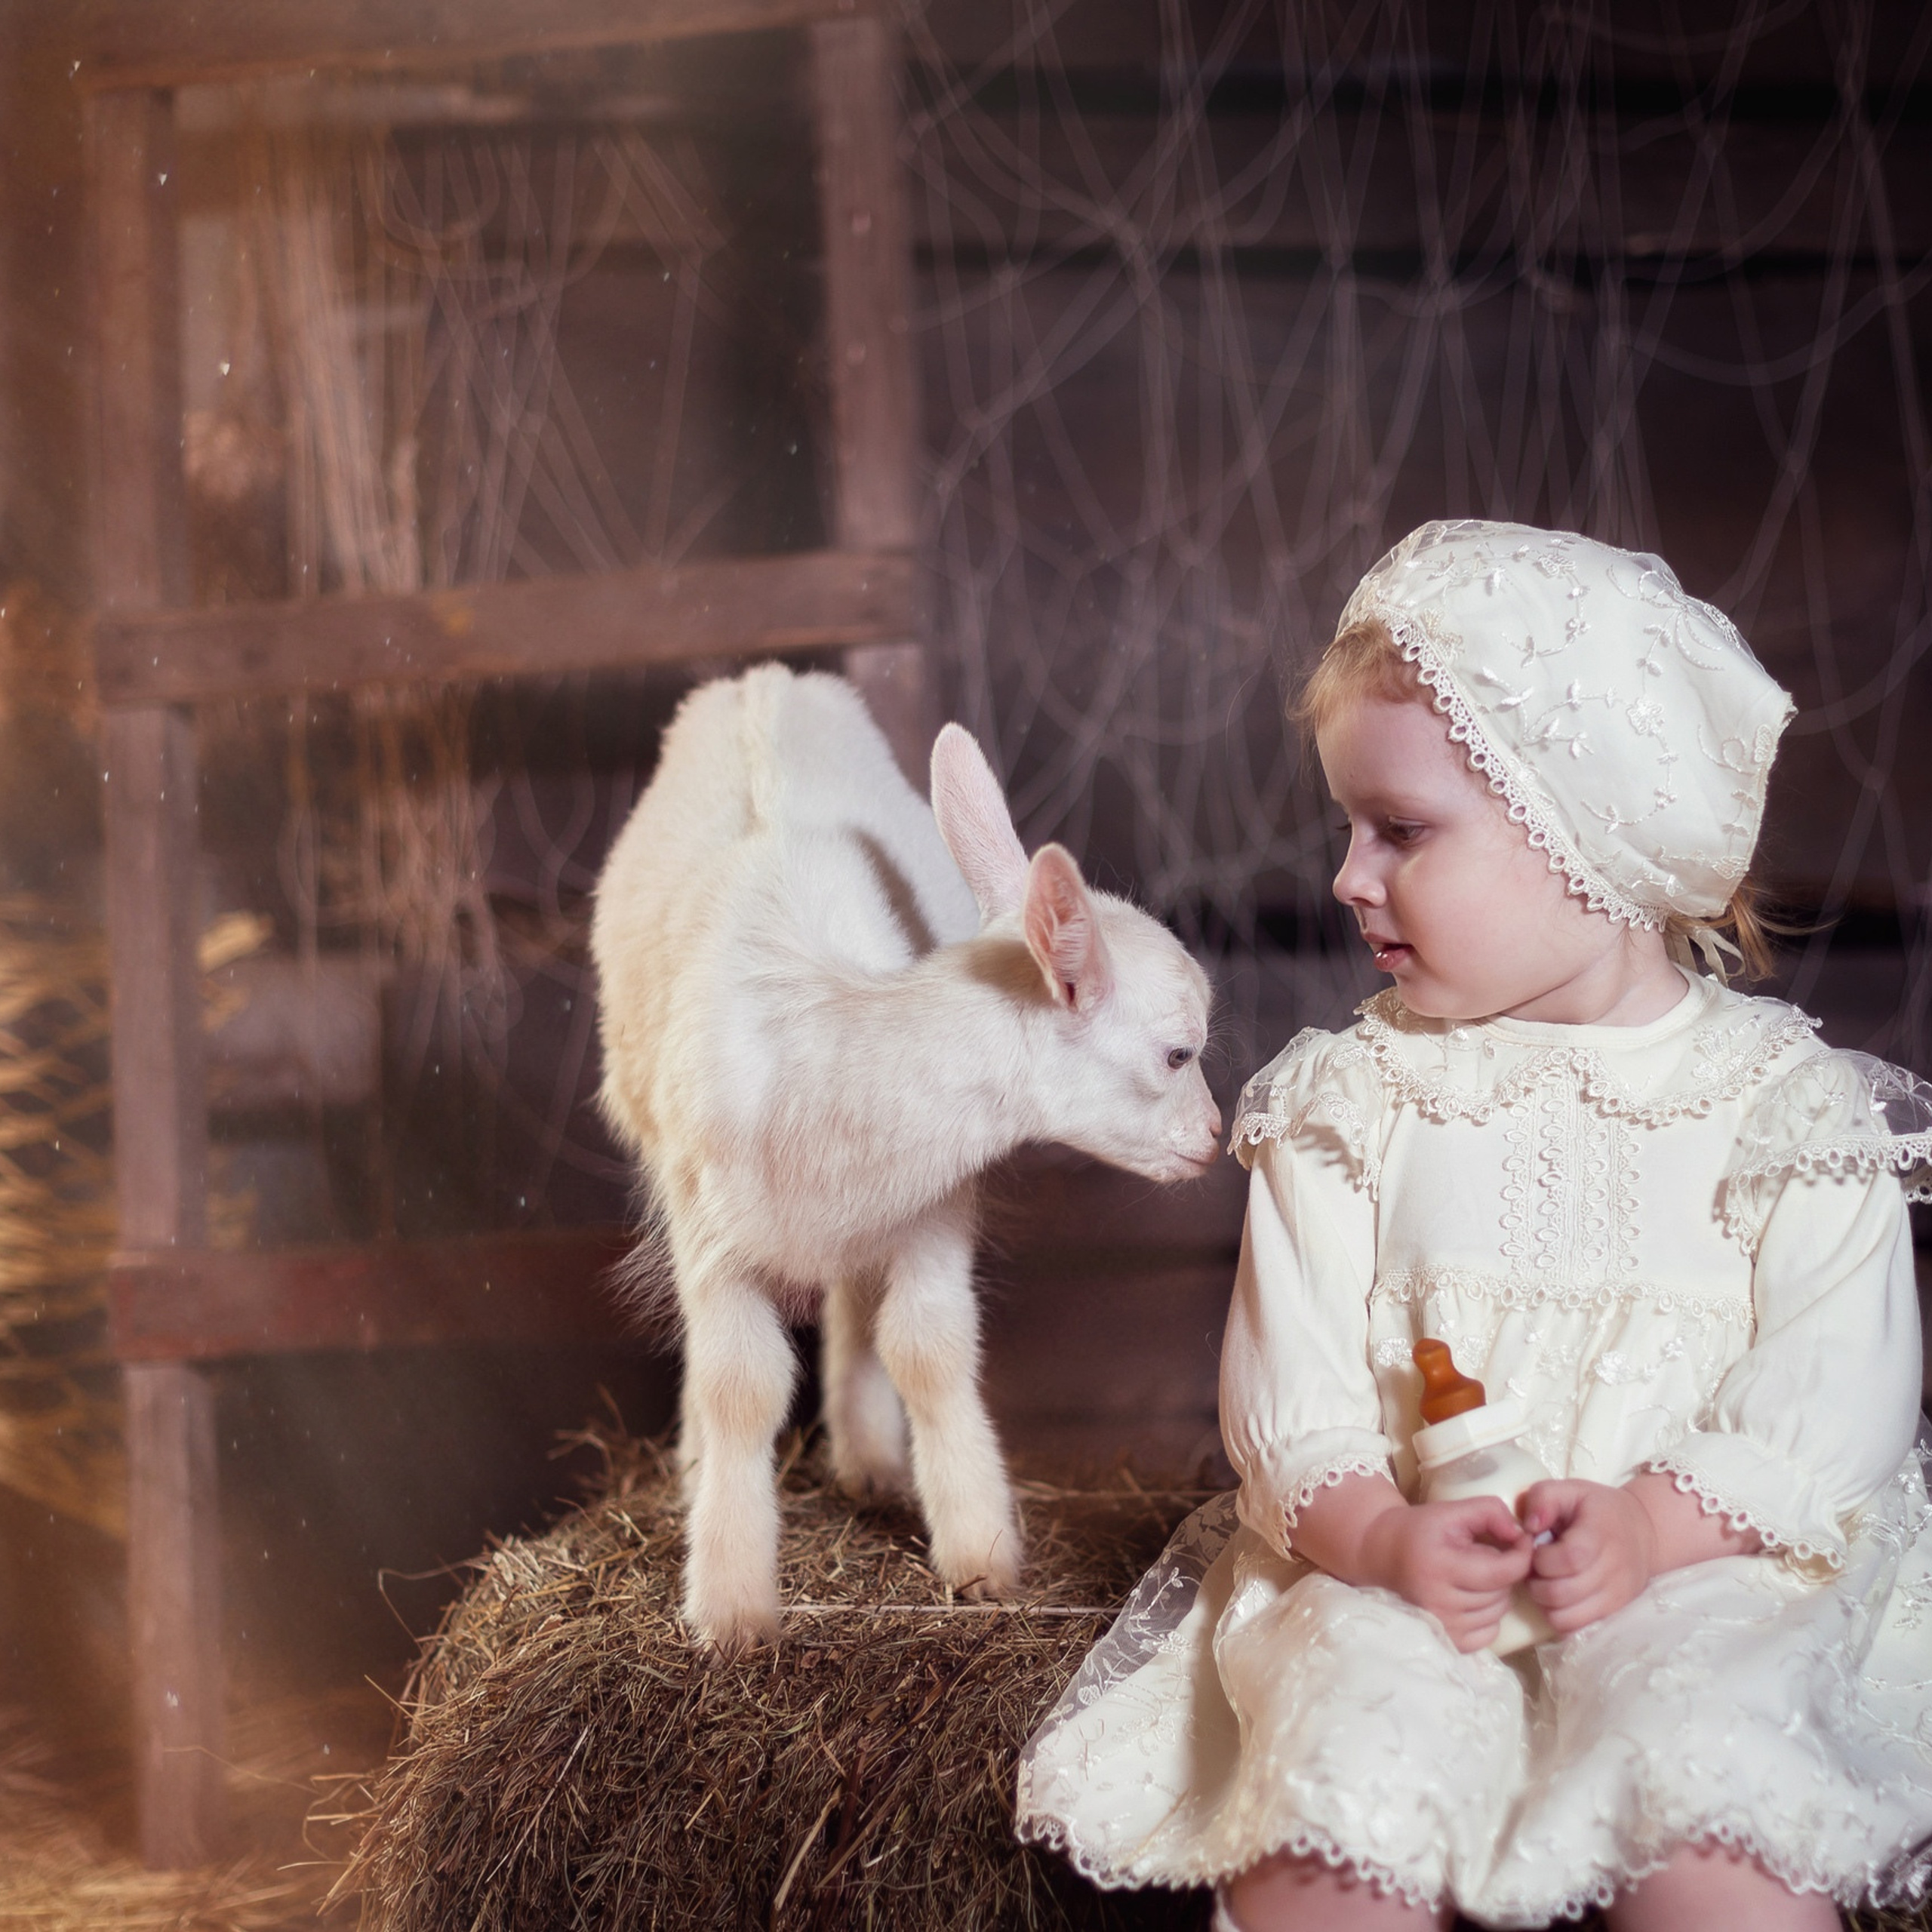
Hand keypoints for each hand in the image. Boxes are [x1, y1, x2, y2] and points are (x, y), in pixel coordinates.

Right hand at [1355, 1496, 1533, 1652]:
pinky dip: (1489, 1614)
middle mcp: (1440, 1602)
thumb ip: (1490, 1512)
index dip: (1521, 1555)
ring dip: (1497, 1592)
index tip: (1521, 1541)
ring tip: (1475, 1575)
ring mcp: (1443, 1626)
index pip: (1502, 1571)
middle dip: (1503, 1571)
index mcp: (1441, 1566)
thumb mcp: (1451, 1511)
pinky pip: (1490, 1632)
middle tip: (1485, 1555)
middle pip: (1502, 1592)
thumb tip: (1521, 1535)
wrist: (1383, 1555)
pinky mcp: (1448, 1641)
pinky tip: (1472, 1597)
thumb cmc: (1420, 1530)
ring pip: (1498, 1612)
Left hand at [1520, 1479, 1657, 1632]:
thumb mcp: (1569, 1489)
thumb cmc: (1597, 1508)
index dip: (1542, 1559)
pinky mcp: (1615, 1612)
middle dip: (1537, 1583)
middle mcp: (1614, 1569)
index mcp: (1601, 1534)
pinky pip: (1578, 1629)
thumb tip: (1529, 1527)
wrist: (1643, 1530)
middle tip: (1536, 1570)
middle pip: (1563, 1593)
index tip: (1537, 1550)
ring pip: (1568, 1618)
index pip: (1569, 1559)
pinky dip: (1560, 1618)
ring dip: (1546, 1604)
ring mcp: (1617, 1595)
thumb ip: (1543, 1498)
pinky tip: (1558, 1598)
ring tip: (1546, 1584)